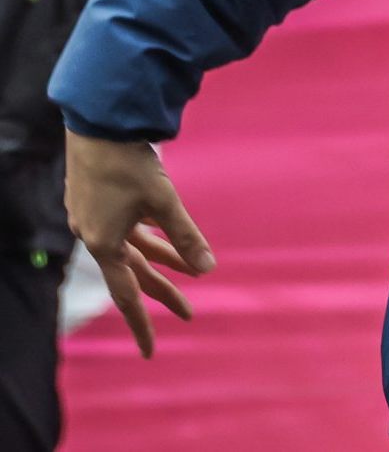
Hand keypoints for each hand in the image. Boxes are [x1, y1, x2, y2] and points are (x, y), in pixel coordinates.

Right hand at [65, 132, 214, 357]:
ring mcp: (94, 218)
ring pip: (133, 248)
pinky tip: (162, 233)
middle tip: (189, 313)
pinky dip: (147, 235)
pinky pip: (127, 227)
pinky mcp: (97, 199)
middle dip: (162, 292)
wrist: (97, 123)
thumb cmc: (128, 162)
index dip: (142, 323)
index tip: (152, 351)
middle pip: (134, 273)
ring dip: (160, 259)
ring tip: (189, 270)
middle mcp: (95, 235)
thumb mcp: (163, 200)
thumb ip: (185, 236)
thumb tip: (208, 271)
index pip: (127, 295)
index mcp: (104, 243)